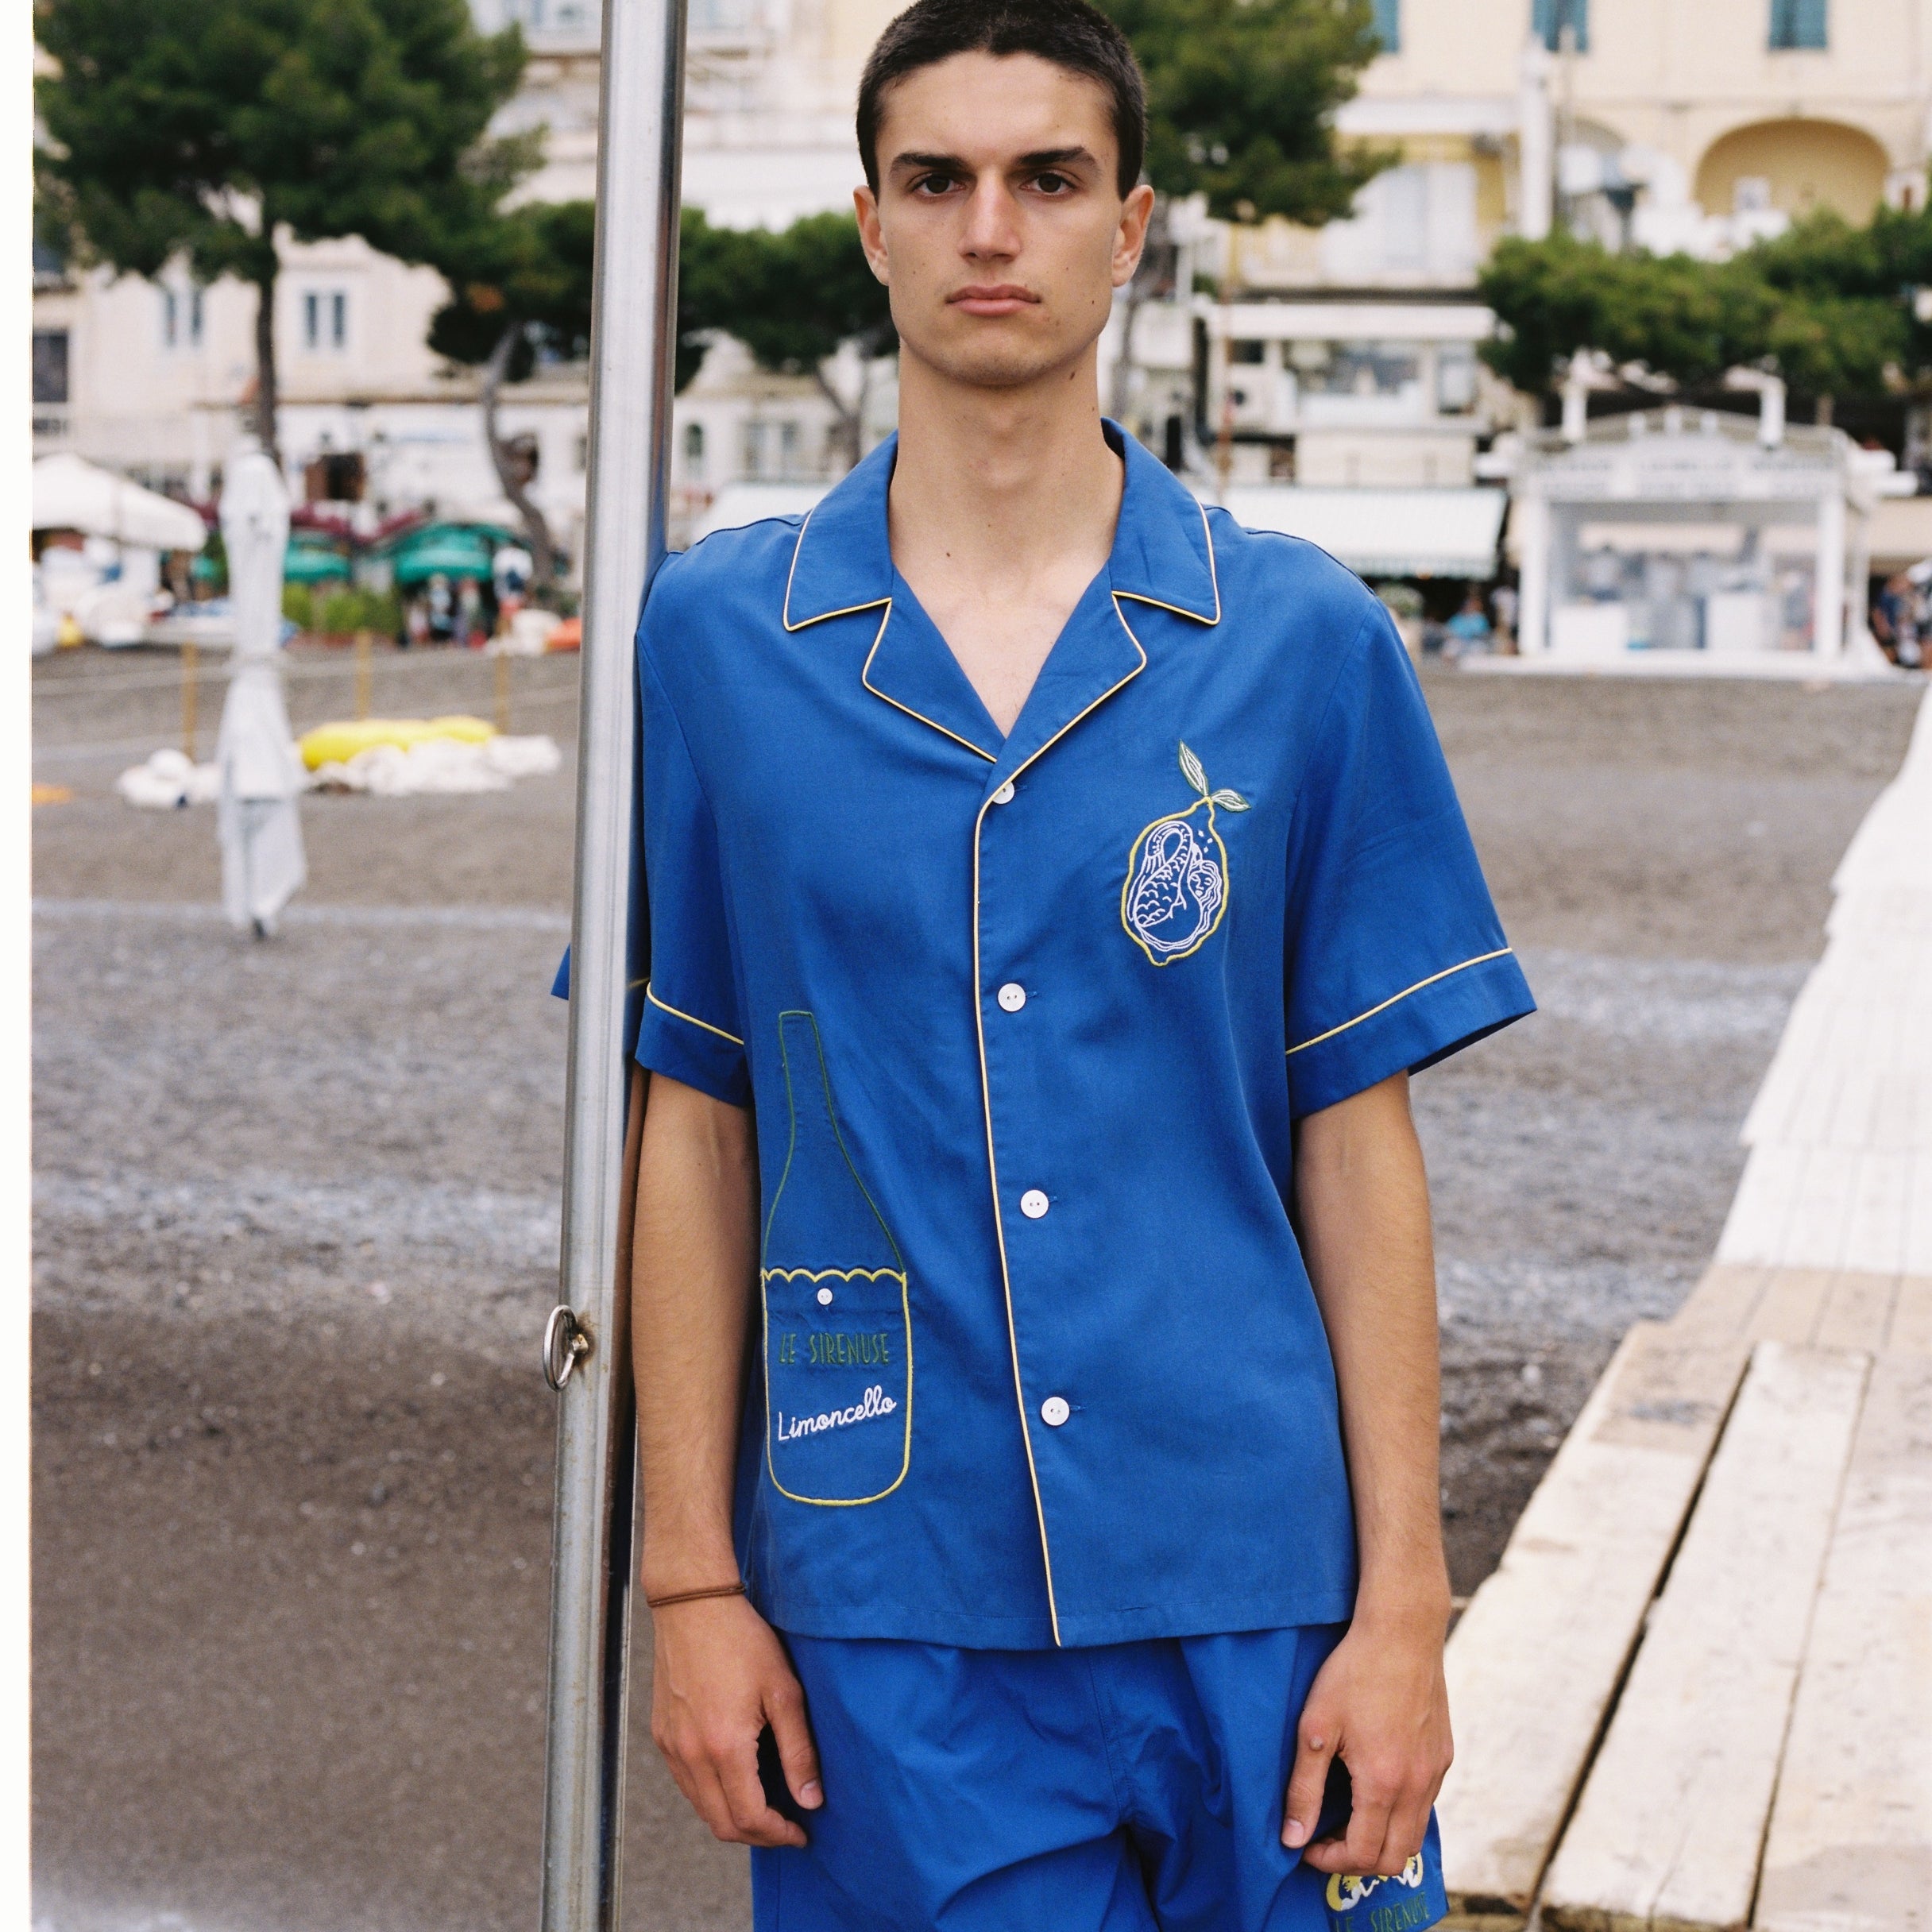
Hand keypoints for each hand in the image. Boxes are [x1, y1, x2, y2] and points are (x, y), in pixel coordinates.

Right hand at [649, 1593, 822, 1847]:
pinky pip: (686, 1784)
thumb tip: (811, 1801)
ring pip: (701, 1808)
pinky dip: (711, 1796)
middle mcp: (690, 1755)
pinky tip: (735, 1779)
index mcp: (724, 1747)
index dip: (778, 1835)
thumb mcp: (784, 1692)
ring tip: (765, 1806)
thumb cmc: (743, 1642)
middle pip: (721, 1824)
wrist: (694, 1606)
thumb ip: (798, 1751)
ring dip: (733, 1818)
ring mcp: (671, 1747)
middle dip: (757, 1836)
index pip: (749, 1819)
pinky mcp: (662, 1735)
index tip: (801, 1832)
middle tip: (786, 1828)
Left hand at [1281, 1610, 1452, 1876]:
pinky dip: (1400, 1814)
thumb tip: (1292, 1839)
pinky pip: (1425, 1805)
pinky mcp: (1443, 1755)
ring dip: (1382, 1840)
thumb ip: (1304, 1789)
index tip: (1306, 1844)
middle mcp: (1418, 1785)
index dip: (1331, 1860)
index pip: (1363, 1854)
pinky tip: (1373, 1787)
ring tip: (1348, 1817)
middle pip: (1396, 1858)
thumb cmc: (1353, 1672)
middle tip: (1326, 1839)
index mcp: (1384, 1782)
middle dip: (1358, 1861)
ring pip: (1415, 1834)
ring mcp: (1435, 1771)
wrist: (1402, 1631)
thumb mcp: (1315, 1728)